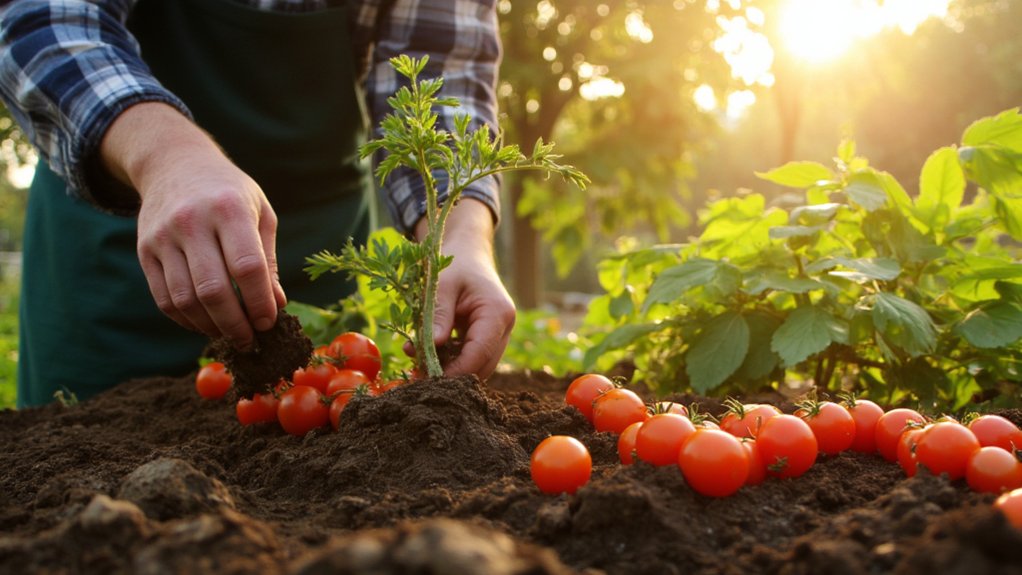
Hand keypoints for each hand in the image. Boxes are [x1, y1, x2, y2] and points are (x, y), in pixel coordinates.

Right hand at [100, 103, 285, 348]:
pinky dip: (186, 320)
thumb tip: (277, 304)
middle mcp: (192, 222)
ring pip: (186, 300)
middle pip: (213, 290)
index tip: (269, 322)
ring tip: (230, 336)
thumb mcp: (259, 212)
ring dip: (211, 327)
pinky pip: (164, 298)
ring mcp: (163, 237)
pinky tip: (205, 325)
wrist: (174, 163)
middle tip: (250, 340)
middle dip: (236, 324)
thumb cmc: (229, 192)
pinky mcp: (144, 250)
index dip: (260, 302)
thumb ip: (267, 259)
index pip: (247, 267)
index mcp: (229, 209)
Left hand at [415, 199, 514, 378]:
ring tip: (419, 365)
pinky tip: (429, 355)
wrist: (467, 252)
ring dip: (450, 368)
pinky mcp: (488, 337)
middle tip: (417, 377)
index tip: (427, 379)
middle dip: (452, 374)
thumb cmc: (455, 263)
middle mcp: (504, 327)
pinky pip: (472, 357)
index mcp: (497, 313)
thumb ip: (438, 316)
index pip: (480, 353)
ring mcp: (499, 334)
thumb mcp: (441, 285)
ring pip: (478, 365)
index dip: (455, 371)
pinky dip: (451, 360)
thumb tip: (431, 348)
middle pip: (482, 365)